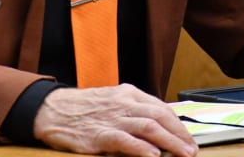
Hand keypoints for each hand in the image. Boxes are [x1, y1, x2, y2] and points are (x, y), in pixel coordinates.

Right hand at [33, 84, 197, 156]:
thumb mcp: (111, 101)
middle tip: (192, 150)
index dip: (178, 124)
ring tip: (182, 154)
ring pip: (148, 127)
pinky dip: (141, 148)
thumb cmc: (82, 109)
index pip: (160, 108)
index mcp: (128, 93)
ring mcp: (111, 118)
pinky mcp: (99, 134)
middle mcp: (123, 103)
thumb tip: (158, 129)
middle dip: (179, 134)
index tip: (188, 138)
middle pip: (159, 116)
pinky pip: (124, 140)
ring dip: (169, 142)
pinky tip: (153, 155)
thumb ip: (133, 111)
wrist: (51, 109)